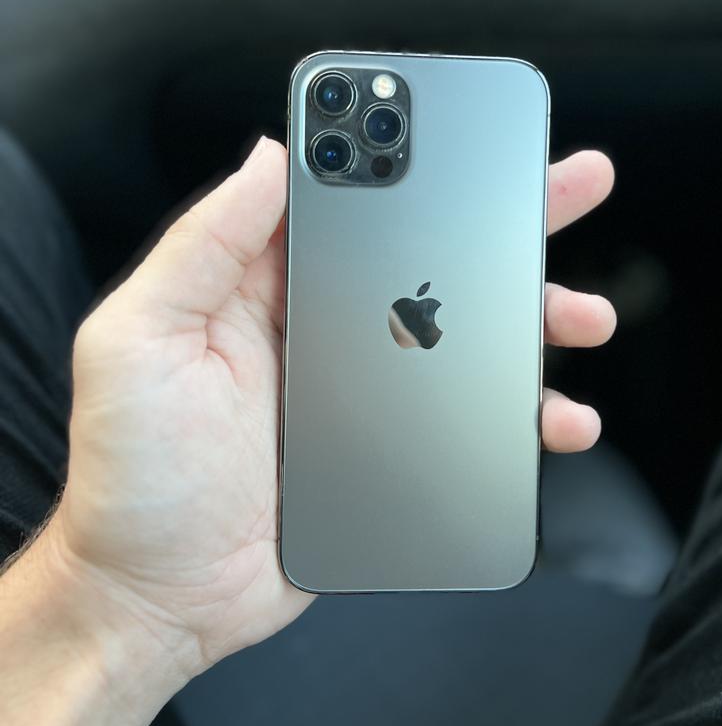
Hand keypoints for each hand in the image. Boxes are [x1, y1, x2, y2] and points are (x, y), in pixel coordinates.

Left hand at [51, 139, 614, 681]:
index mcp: (264, 283)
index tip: (463, 129)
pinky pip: (470, 416)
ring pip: (466, 333)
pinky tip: (561, 416)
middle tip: (572, 185)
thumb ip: (204, 244)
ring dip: (533, 316)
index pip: (348, 203)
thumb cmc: (133, 472)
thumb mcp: (140, 339)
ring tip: (585, 314)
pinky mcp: (390, 446)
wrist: (159, 596)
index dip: (406, 161)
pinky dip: (522, 413)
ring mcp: (364, 387)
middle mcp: (322, 323)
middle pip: (427, 256)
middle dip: (505, 220)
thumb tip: (270, 155)